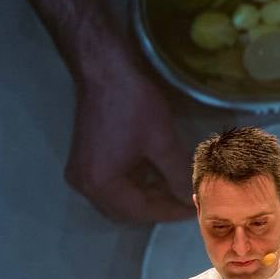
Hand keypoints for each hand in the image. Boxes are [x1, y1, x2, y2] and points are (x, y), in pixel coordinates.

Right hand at [22, 0, 194, 221]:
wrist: (103, 68)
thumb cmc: (132, 103)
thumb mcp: (161, 140)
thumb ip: (178, 174)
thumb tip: (194, 197)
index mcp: (101, 184)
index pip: (141, 210)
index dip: (172, 210)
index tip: (197, 207)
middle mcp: (85, 186)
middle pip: (127, 210)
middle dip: (160, 206)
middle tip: (189, 199)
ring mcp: (82, 173)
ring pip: (120, 198)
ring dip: (149, 195)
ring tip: (179, 187)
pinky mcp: (85, 160)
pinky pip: (113, 184)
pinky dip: (136, 183)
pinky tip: (158, 174)